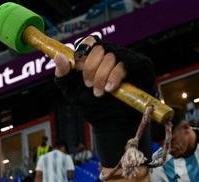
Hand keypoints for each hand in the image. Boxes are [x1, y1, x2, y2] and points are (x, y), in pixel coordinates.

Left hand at [53, 39, 154, 167]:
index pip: (88, 42)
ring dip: (102, 77)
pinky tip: (111, 89)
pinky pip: (125, 64)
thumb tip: (58, 56)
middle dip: (90, 69)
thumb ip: (63, 73)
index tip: (78, 70)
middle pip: (98, 48)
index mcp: (95, 57)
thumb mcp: (72, 91)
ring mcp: (127, 58)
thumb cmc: (93, 106)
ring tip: (101, 92)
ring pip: (110, 56)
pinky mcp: (140, 64)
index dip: (82, 54)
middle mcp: (112, 54)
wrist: (111, 122)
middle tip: (89, 86)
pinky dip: (114, 77)